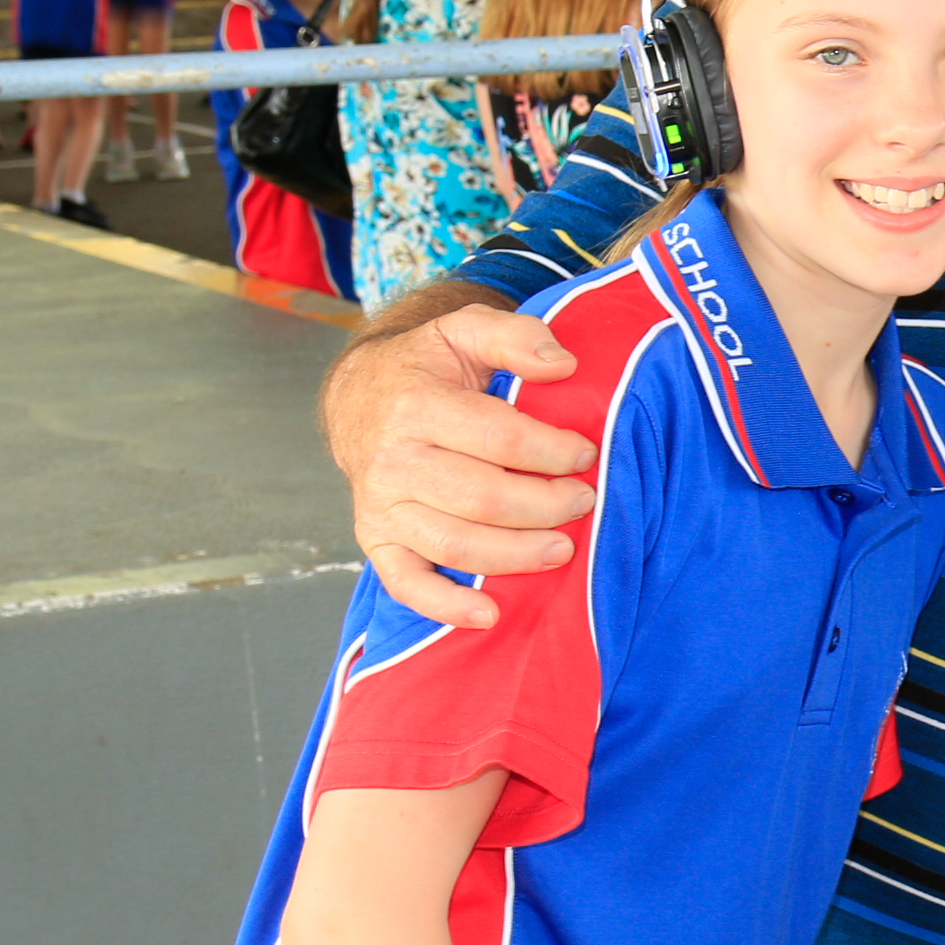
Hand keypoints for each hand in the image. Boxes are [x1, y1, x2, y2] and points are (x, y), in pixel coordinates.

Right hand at [324, 300, 598, 627]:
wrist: (359, 397)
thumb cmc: (428, 368)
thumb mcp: (464, 331)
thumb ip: (515, 336)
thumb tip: (563, 364)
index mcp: (415, 405)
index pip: (498, 438)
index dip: (550, 451)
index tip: (585, 454)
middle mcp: (392, 459)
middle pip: (482, 497)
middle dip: (545, 505)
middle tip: (584, 501)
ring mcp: (380, 505)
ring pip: (455, 542)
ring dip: (517, 553)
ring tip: (563, 548)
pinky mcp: (376, 540)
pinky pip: (406, 583)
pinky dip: (446, 606)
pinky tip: (490, 613)